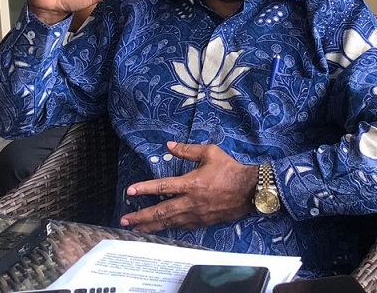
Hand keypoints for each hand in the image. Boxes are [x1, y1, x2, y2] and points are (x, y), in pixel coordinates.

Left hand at [120, 142, 258, 232]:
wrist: (250, 190)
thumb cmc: (231, 169)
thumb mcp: (210, 153)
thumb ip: (188, 150)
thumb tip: (170, 145)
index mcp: (191, 183)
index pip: (163, 186)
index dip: (145, 188)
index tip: (130, 191)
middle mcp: (191, 201)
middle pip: (161, 211)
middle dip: (141, 216)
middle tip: (126, 220)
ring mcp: (197, 214)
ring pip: (169, 222)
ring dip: (151, 226)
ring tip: (136, 229)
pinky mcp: (203, 222)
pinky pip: (182, 226)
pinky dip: (169, 229)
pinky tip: (160, 230)